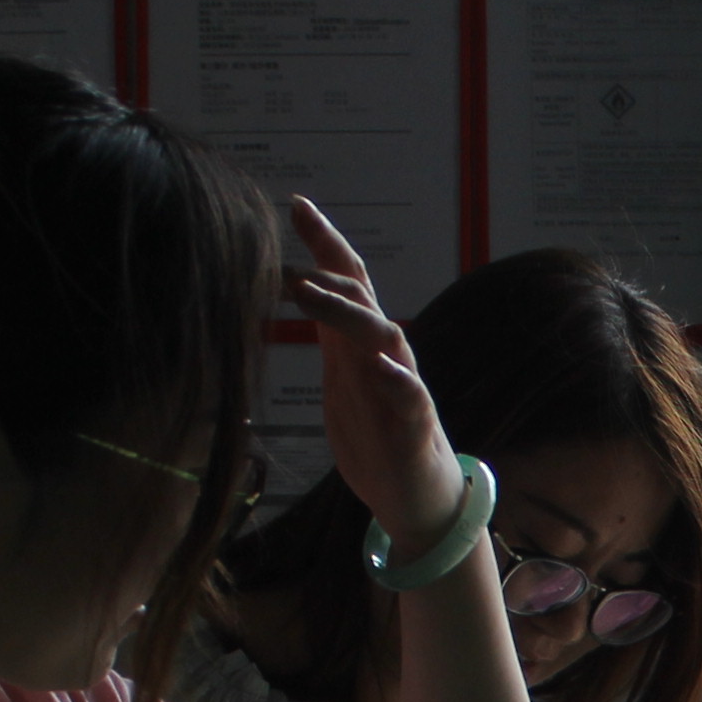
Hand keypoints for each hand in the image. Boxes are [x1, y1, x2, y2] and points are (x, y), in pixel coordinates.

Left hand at [283, 198, 461, 548]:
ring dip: (348, 313)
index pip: (349, 279)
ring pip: (385, 338)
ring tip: (311, 295)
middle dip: (328, 274)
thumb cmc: (377, 434)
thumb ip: (329, 331)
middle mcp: (385, 357)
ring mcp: (403, 389)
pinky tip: (381, 369)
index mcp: (361, 344)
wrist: (416, 496)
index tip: (295, 205)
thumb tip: (300, 282)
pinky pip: (413, 399)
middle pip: (363, 299)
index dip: (325, 241)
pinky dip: (399, 382)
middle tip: (286, 264)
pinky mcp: (414, 429)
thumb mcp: (342, 373)